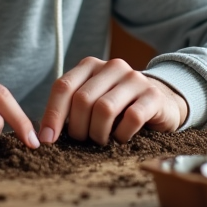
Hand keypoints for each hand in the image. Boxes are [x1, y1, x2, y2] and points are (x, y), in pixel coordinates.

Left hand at [38, 57, 188, 145]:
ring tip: (102, 140)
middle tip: (84, 140)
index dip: (52, 115)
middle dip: (79, 128)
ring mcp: (134, 79)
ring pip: (105, 109)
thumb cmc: (119, 106)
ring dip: (99, 133)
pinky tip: (122, 138)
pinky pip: (131, 118)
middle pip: (82, 100)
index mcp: (91, 65)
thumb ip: (71, 108)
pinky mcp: (153, 95)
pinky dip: (122, 135)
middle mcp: (112, 66)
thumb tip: (45, 135)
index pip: (63, 86)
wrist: (162, 102)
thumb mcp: (93, 100)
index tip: (47, 140)